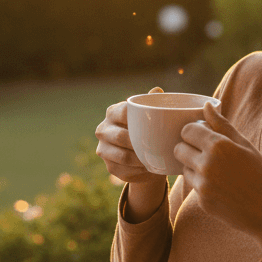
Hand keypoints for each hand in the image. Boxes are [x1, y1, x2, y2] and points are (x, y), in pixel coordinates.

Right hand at [95, 87, 168, 219]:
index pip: (123, 112)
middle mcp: (103, 129)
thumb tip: (157, 90)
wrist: (143, 154)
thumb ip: (152, 103)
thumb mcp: (150, 116)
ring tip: (155, 158)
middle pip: (120, 137)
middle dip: (139, 143)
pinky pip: (124, 170)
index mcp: (112, 112)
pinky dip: (139, 171)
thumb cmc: (147, 129)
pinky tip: (149, 168)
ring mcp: (103, 149)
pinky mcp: (109, 167)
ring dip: (140, 159)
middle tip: (158, 146)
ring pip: (122, 156)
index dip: (138, 119)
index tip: (155, 125)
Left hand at [174, 100, 261, 246]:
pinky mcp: (202, 201)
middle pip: (178, 148)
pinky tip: (220, 186)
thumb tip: (206, 105)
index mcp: (219, 146)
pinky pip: (193, 186)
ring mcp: (203, 185)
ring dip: (193, 166)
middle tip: (203, 151)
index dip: (193, 131)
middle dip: (187, 147)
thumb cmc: (261, 175)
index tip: (201, 134)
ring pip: (183, 168)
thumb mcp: (245, 145)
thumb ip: (222, 125)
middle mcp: (207, 165)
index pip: (187, 130)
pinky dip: (202, 184)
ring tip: (215, 170)